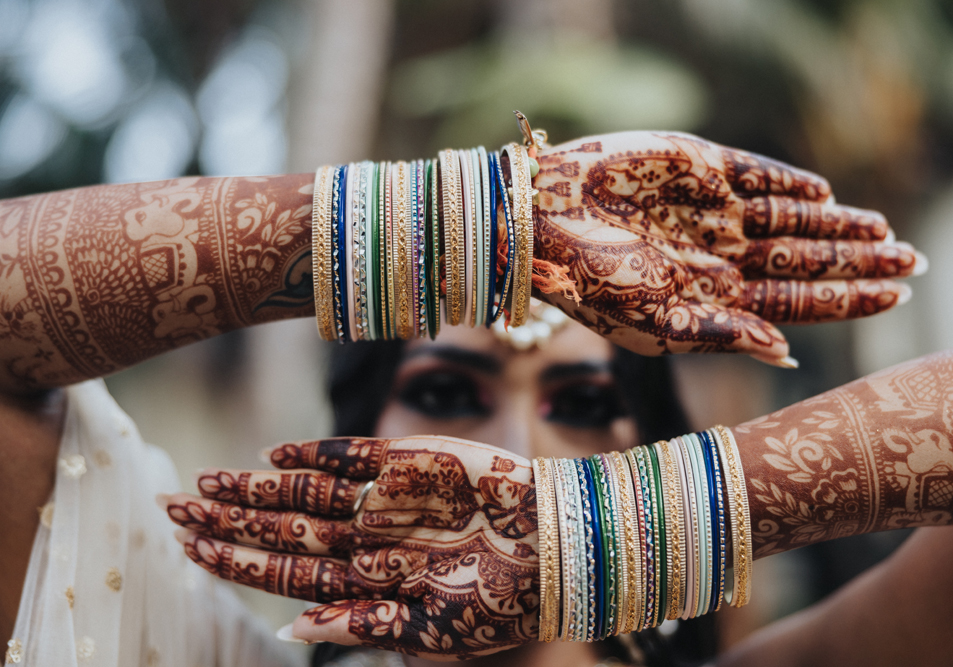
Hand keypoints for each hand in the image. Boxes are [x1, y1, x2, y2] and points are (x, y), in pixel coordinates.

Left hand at [164, 437, 538, 659]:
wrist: (558, 549)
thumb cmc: (500, 603)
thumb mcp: (431, 634)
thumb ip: (364, 629)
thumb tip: (294, 634)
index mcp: (365, 583)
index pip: (285, 571)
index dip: (235, 562)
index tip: (189, 550)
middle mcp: (365, 539)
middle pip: (282, 528)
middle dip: (225, 521)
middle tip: (169, 508)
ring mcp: (384, 499)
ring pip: (305, 491)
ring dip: (257, 488)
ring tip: (205, 482)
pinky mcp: (411, 462)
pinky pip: (351, 456)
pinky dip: (313, 454)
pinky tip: (273, 454)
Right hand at [533, 131, 919, 364]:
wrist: (541, 224)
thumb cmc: (589, 284)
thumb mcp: (654, 324)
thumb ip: (719, 334)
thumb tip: (785, 351)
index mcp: (713, 296)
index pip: (794, 300)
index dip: (844, 299)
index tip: (895, 295)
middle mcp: (720, 254)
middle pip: (803, 260)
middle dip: (857, 261)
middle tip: (913, 260)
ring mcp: (711, 210)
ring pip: (790, 218)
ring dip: (835, 223)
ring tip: (883, 229)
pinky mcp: (697, 166)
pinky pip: (755, 175)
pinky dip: (788, 183)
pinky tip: (822, 192)